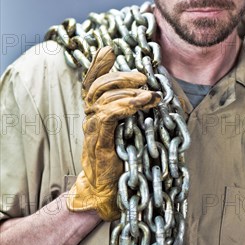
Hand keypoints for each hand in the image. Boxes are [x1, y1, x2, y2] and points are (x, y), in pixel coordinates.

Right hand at [67, 46, 160, 220]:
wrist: (106, 193)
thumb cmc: (122, 162)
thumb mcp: (129, 131)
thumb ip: (133, 113)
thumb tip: (152, 92)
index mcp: (96, 114)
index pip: (91, 84)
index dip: (97, 66)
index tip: (109, 51)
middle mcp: (91, 120)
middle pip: (97, 87)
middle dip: (121, 76)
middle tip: (142, 77)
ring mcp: (93, 131)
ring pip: (103, 99)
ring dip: (129, 92)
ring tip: (150, 94)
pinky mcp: (100, 143)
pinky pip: (107, 117)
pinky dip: (124, 106)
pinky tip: (140, 104)